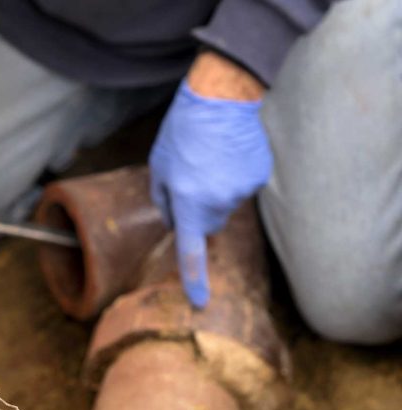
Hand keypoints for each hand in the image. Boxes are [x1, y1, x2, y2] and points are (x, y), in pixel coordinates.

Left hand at [149, 79, 271, 307]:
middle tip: (191, 179)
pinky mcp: (260, 176)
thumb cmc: (183, 131)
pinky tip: (228, 154)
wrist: (221, 98)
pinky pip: (242, 187)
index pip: (191, 250)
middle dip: (199, 211)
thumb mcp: (159, 165)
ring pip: (226, 204)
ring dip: (216, 190)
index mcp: (189, 201)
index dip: (194, 279)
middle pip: (209, 223)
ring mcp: (243, 190)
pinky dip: (234, 177)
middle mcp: (219, 201)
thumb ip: (163, 200)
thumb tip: (173, 223)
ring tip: (210, 159)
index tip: (199, 302)